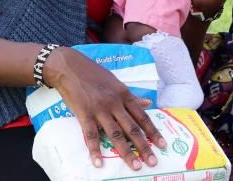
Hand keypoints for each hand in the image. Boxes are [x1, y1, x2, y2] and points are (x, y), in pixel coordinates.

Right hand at [43, 47, 166, 170]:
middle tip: (152, 161)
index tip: (162, 144)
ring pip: (115, 134)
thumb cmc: (93, 73)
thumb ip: (131, 96)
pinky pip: (91, 135)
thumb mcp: (115, 82)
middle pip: (132, 128)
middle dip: (144, 146)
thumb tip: (148, 103)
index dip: (153, 131)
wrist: (69, 66)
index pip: (142, 116)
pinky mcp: (84, 113)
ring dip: (126, 152)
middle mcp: (114, 103)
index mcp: (123, 94)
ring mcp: (99, 109)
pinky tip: (98, 162)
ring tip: (135, 165)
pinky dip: (95, 150)